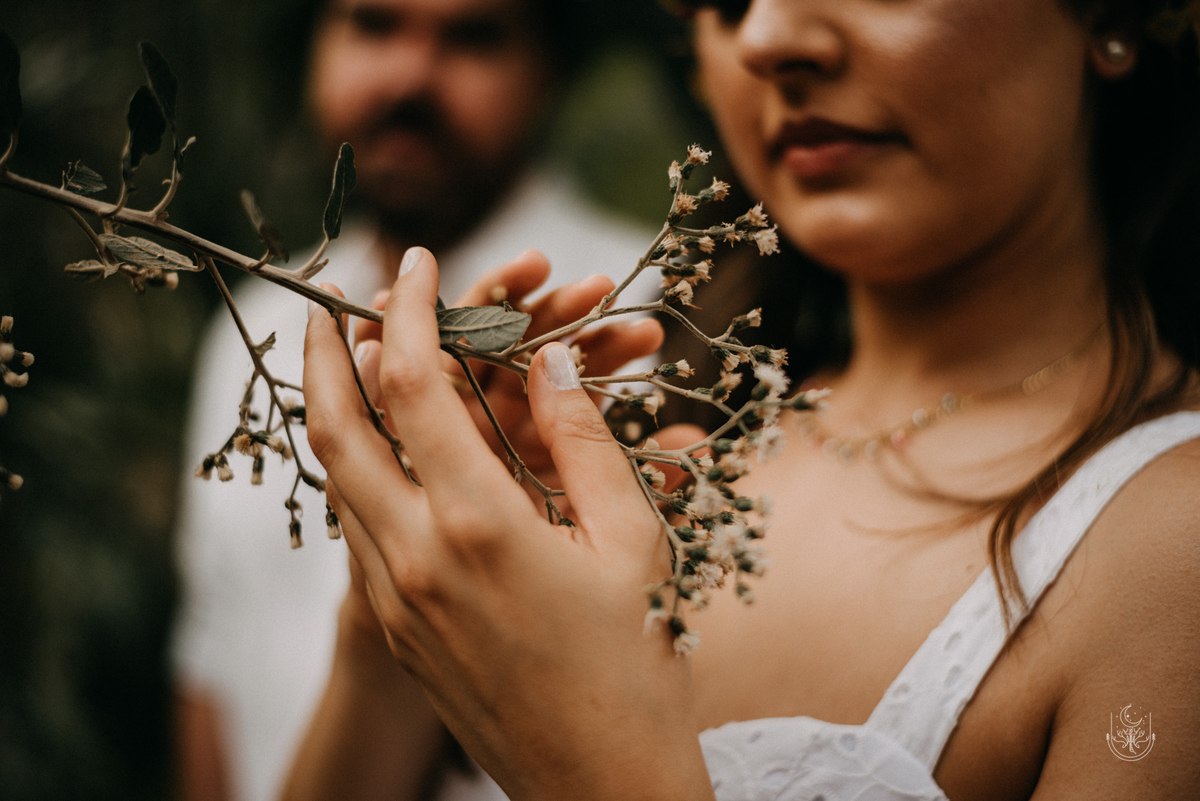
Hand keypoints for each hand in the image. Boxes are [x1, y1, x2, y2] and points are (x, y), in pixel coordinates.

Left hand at [304, 248, 714, 800]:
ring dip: (333, 411)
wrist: (602, 785)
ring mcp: (396, 599)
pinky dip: (359, 469)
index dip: (409, 309)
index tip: (418, 261)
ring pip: (337, 479)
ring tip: (346, 362)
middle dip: (319, 351)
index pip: (412, 385)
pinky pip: (359, 526)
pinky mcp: (399, 627)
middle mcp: (415, 558)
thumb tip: (553, 362)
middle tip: (324, 299)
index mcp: (479, 526)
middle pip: (334, 427)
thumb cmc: (636, 665)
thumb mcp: (631, 541)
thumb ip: (586, 438)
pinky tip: (386, 449)